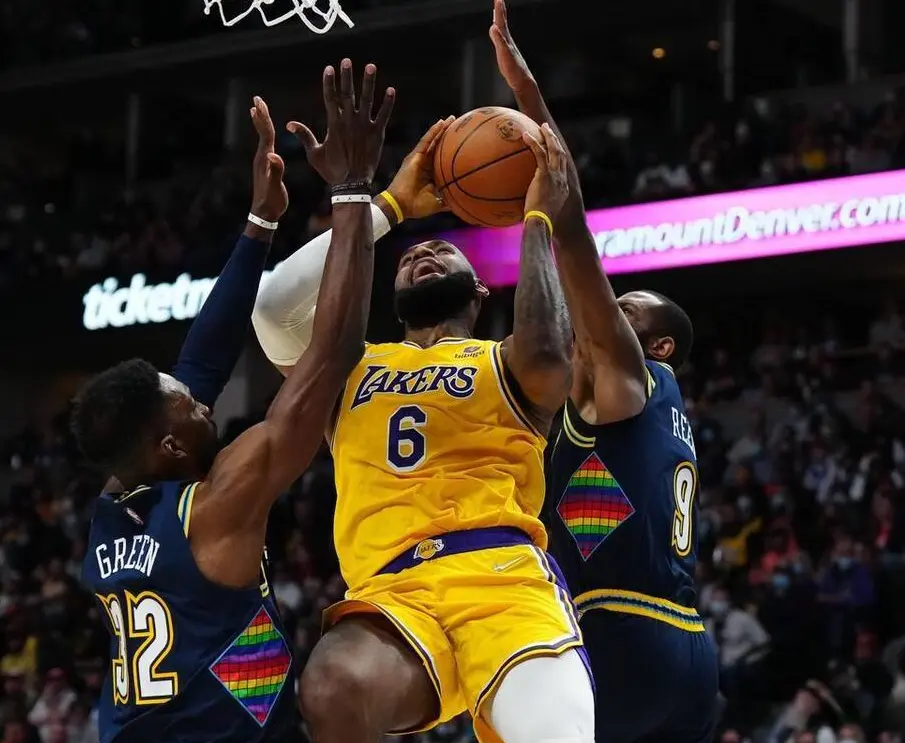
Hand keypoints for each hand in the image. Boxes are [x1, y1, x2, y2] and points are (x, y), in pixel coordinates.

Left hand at [249, 96, 287, 221]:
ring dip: (261, 123)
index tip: (259, 102)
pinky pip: (265, 145)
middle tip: (257, 99)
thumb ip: (276, 171)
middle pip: (262, 132)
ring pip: (262, 137)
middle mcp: (262, 157)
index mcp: (265, 159)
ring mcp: (262, 162)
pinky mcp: (265, 167)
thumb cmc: (271, 201)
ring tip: (257, 111)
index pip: (266, 134)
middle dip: (260, 115)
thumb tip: (273, 155)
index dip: (264, 117)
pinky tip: (266, 135)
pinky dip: (265, 135)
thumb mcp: (275, 187)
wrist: (264, 213)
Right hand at [287, 59, 394, 185]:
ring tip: (370, 66)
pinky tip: (391, 90)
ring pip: (367, 99)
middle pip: (347, 94)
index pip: (330, 98)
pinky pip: (383, 115)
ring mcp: (364, 126)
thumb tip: (289, 124)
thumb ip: (304, 136)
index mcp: (334, 125)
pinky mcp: (377, 134)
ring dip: (368, 82)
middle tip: (347, 61)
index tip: (329, 68)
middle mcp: (349, 122)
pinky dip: (387, 103)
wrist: (352, 184)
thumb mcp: (314, 154)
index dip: (329, 82)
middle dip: (347, 76)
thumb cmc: (332, 171)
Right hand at [385, 116, 453, 219]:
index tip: (466, 144)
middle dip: (449, 136)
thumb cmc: (418, 206)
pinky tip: (442, 122)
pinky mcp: (414, 156)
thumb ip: (449, 201)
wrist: (402, 206)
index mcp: (432, 174)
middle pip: (440, 146)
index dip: (453, 150)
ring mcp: (420, 159)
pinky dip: (433, 131)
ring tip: (452, 119)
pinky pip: (425, 141)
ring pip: (433, 140)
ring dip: (442, 129)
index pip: (444, 158)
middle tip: (461, 125)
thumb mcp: (438, 203)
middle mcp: (426, 164)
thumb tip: (463, 204)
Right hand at [489, 0, 534, 95]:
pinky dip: (499, 32)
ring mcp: (507, 46)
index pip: (500, 21)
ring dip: (499, 20)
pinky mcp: (507, 53)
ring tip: (496, 13)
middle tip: (498, 0)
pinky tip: (498, 33)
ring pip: (502, 29)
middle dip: (499, 10)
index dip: (498, 10)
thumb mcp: (504, 54)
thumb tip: (493, 26)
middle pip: (502, 22)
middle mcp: (507, 41)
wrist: (522, 81)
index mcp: (505, 39)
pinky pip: (501, 38)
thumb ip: (499, 40)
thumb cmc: (513, 69)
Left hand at [523, 124, 568, 219]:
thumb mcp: (537, 215)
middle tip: (548, 130)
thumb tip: (518, 209)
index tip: (553, 148)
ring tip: (540, 127)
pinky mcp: (545, 176)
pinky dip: (533, 143)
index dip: (558, 156)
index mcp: (562, 188)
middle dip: (555, 140)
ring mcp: (555, 177)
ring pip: (554, 150)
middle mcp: (562, 180)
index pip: (562, 167)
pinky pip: (540, 154)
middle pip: (561, 154)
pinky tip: (525, 135)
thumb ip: (531, 207)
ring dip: (548, 136)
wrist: (542, 224)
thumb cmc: (538, 225)